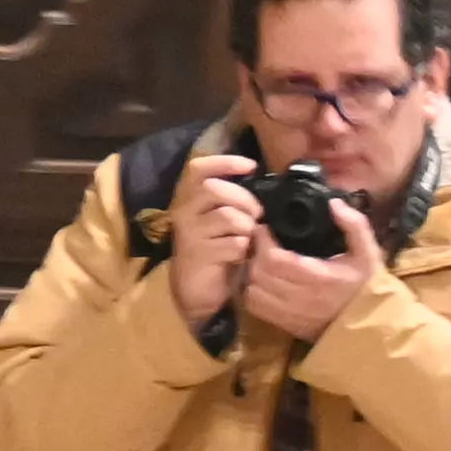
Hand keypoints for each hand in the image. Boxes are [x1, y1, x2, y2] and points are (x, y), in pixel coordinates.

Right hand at [165, 151, 263, 324]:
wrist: (199, 289)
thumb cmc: (217, 250)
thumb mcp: (224, 221)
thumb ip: (234, 202)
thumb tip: (266, 186)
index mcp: (190, 198)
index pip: (198, 168)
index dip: (224, 162)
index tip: (251, 165)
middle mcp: (184, 211)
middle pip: (215, 189)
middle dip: (245, 199)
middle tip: (258, 214)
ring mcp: (190, 233)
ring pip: (228, 216)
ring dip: (247, 226)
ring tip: (247, 238)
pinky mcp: (199, 254)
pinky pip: (233, 244)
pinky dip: (244, 249)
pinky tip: (240, 255)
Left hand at [237, 193, 378, 344]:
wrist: (371, 327)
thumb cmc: (366, 287)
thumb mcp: (369, 254)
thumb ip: (355, 226)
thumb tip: (334, 203)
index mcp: (319, 277)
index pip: (273, 258)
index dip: (263, 240)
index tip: (265, 229)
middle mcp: (301, 298)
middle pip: (258, 271)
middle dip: (254, 253)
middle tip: (260, 242)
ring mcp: (291, 313)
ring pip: (252, 287)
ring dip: (252, 272)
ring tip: (260, 260)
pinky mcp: (285, 324)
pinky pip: (255, 305)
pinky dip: (252, 290)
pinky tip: (263, 281)